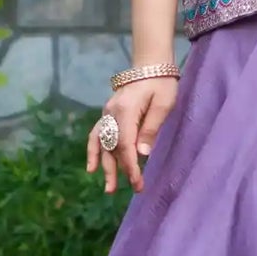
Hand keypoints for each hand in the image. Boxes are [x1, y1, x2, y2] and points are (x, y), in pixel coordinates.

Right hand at [85, 77, 178, 195]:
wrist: (150, 65)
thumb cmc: (161, 84)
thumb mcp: (163, 105)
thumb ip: (151, 129)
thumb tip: (142, 154)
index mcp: (125, 112)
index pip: (125, 146)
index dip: (130, 166)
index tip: (137, 183)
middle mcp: (111, 114)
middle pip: (111, 148)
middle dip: (117, 171)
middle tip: (123, 191)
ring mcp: (107, 114)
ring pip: (102, 144)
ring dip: (104, 166)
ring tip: (108, 187)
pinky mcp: (108, 114)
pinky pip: (97, 135)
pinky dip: (94, 151)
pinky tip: (93, 167)